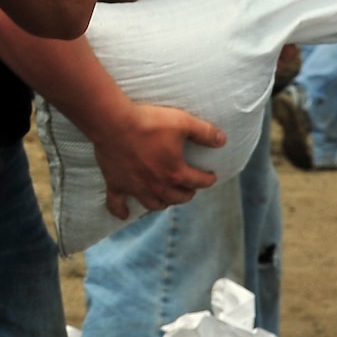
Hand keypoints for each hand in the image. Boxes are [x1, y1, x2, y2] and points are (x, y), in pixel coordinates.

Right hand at [81, 102, 225, 217]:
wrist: (113, 122)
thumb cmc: (148, 122)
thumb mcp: (182, 121)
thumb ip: (204, 132)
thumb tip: (223, 140)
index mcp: (176, 172)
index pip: (199, 181)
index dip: (208, 178)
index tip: (211, 176)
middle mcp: (158, 186)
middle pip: (179, 197)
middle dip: (187, 192)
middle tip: (188, 186)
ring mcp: (136, 187)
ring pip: (154, 204)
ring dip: (162, 202)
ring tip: (165, 196)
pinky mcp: (116, 184)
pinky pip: (116, 204)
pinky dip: (120, 210)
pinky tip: (124, 214)